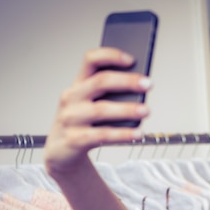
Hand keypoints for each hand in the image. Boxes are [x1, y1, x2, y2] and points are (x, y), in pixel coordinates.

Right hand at [44, 47, 151, 175]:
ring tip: (146, 110)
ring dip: (127, 109)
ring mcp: (71, 119)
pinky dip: (122, 134)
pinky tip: (138, 134)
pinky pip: (102, 135)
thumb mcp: (91, 105)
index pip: (91, 60)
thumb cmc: (83, 124)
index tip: (132, 59)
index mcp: (78, 84)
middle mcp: (72, 98)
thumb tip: (140, 90)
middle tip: (148, 84)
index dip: (111, 55)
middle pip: (100, 82)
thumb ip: (110, 96)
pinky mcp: (74, 140)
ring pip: (102, 109)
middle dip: (127, 81)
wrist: (61, 153)